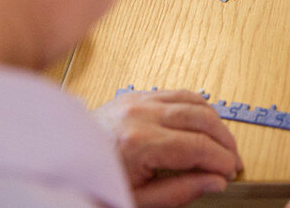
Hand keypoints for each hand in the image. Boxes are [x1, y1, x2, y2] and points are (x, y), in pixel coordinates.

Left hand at [94, 89, 241, 206]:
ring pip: (195, 101)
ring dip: (215, 122)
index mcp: (139, 144)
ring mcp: (138, 100)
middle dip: (225, 141)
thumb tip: (215, 181)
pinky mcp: (135, 94)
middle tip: (232, 160)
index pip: (198, 147)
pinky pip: (178, 93)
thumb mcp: (137, 200)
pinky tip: (204, 123)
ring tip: (222, 143)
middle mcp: (140, 115)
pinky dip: (197, 107)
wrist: (57, 164)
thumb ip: (180, 191)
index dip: (221, 160)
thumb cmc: (92, 183)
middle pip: (202, 119)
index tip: (230, 173)